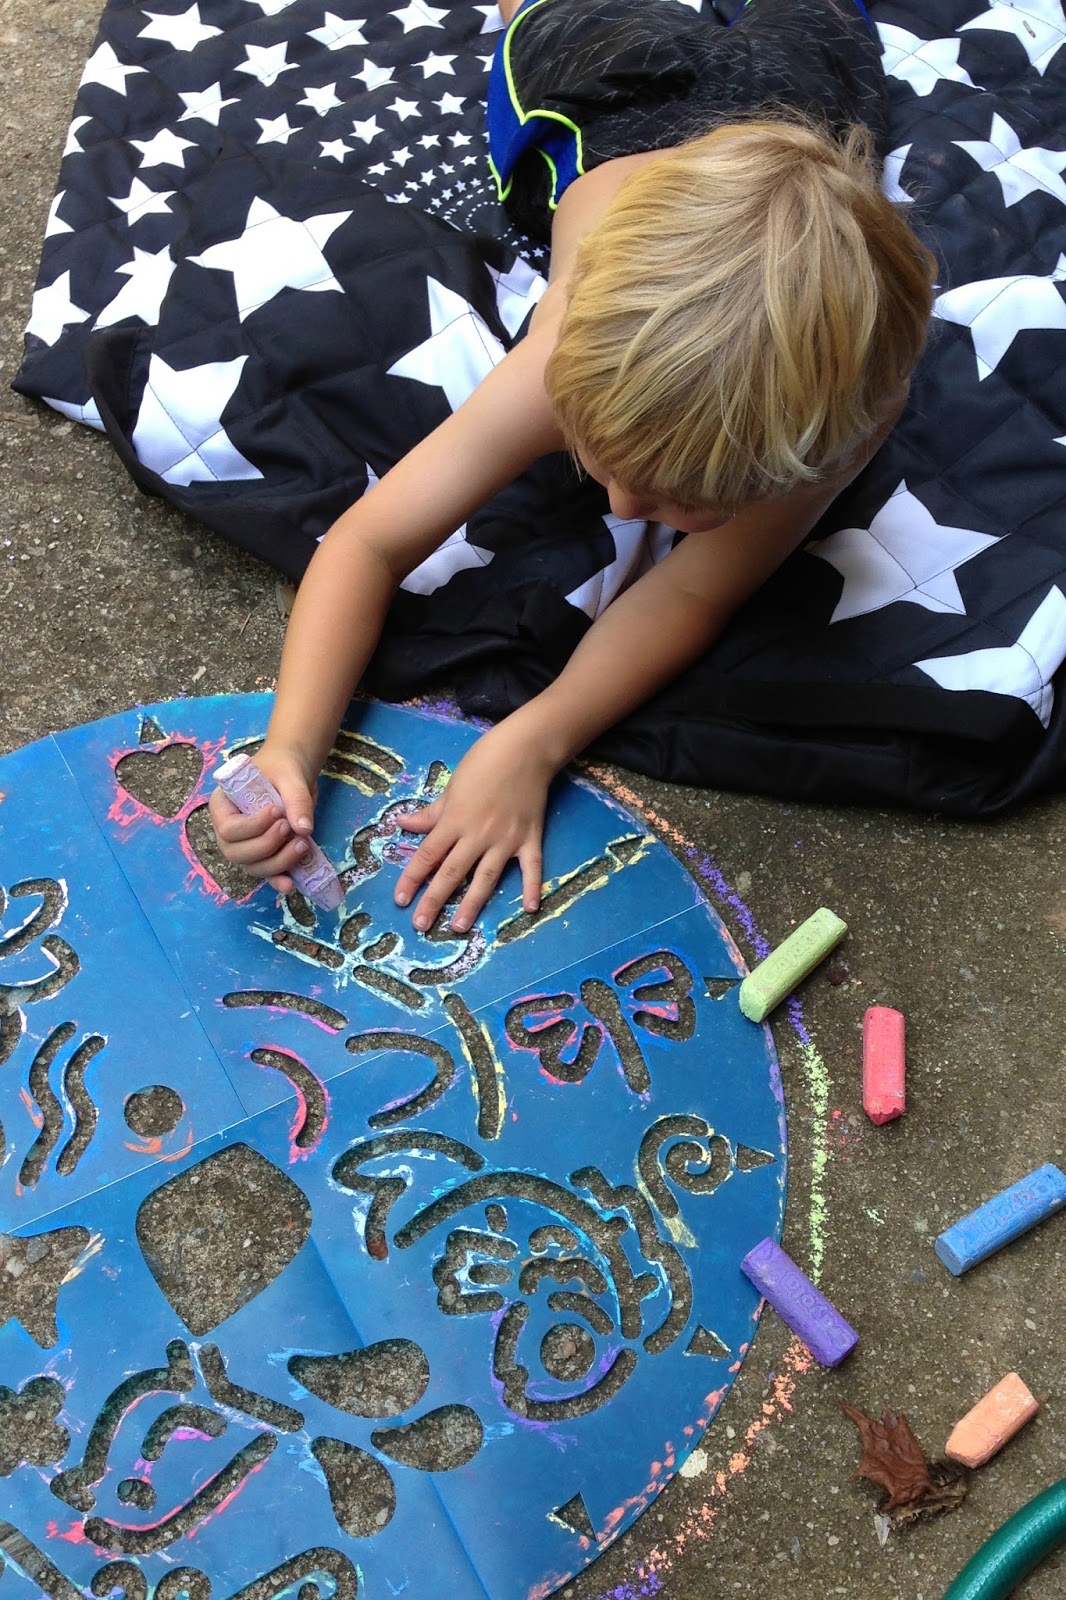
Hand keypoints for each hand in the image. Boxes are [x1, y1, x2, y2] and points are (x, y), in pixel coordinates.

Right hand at [208, 741, 318, 895]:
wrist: (295, 771)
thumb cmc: (283, 768)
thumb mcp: (290, 776)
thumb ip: (296, 800)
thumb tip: (303, 829)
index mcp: (223, 806)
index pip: (228, 829)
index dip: (252, 827)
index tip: (276, 811)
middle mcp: (230, 831)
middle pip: (237, 853)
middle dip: (266, 846)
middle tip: (289, 828)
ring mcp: (247, 845)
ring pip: (254, 867)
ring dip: (278, 862)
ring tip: (303, 844)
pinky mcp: (267, 855)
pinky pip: (268, 873)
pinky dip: (279, 880)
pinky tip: (291, 884)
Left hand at [393, 722, 555, 932]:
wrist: (525, 749)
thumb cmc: (484, 762)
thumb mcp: (452, 786)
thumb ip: (431, 813)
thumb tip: (403, 825)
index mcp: (454, 820)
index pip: (427, 855)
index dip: (411, 879)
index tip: (400, 900)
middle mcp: (477, 835)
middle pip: (451, 872)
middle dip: (434, 900)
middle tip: (421, 925)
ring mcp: (505, 840)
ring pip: (485, 877)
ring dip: (472, 904)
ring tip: (460, 926)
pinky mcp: (529, 838)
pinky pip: (531, 868)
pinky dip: (532, 887)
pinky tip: (530, 909)